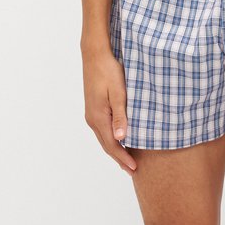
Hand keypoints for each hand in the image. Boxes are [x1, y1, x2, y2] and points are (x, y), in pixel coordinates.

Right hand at [82, 48, 136, 176]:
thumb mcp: (118, 92)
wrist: (95, 54)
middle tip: (132, 169)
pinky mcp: (93, 107)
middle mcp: (92, 118)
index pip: (112, 144)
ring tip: (126, 159)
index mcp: (98, 117)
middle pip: (106, 144)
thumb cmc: (108, 71)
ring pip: (103, 137)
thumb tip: (120, 138)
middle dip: (119, 158)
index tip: (134, 168)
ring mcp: (91, 113)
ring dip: (114, 149)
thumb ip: (120, 115)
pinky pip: (102, 129)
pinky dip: (110, 138)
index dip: (123, 158)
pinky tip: (118, 138)